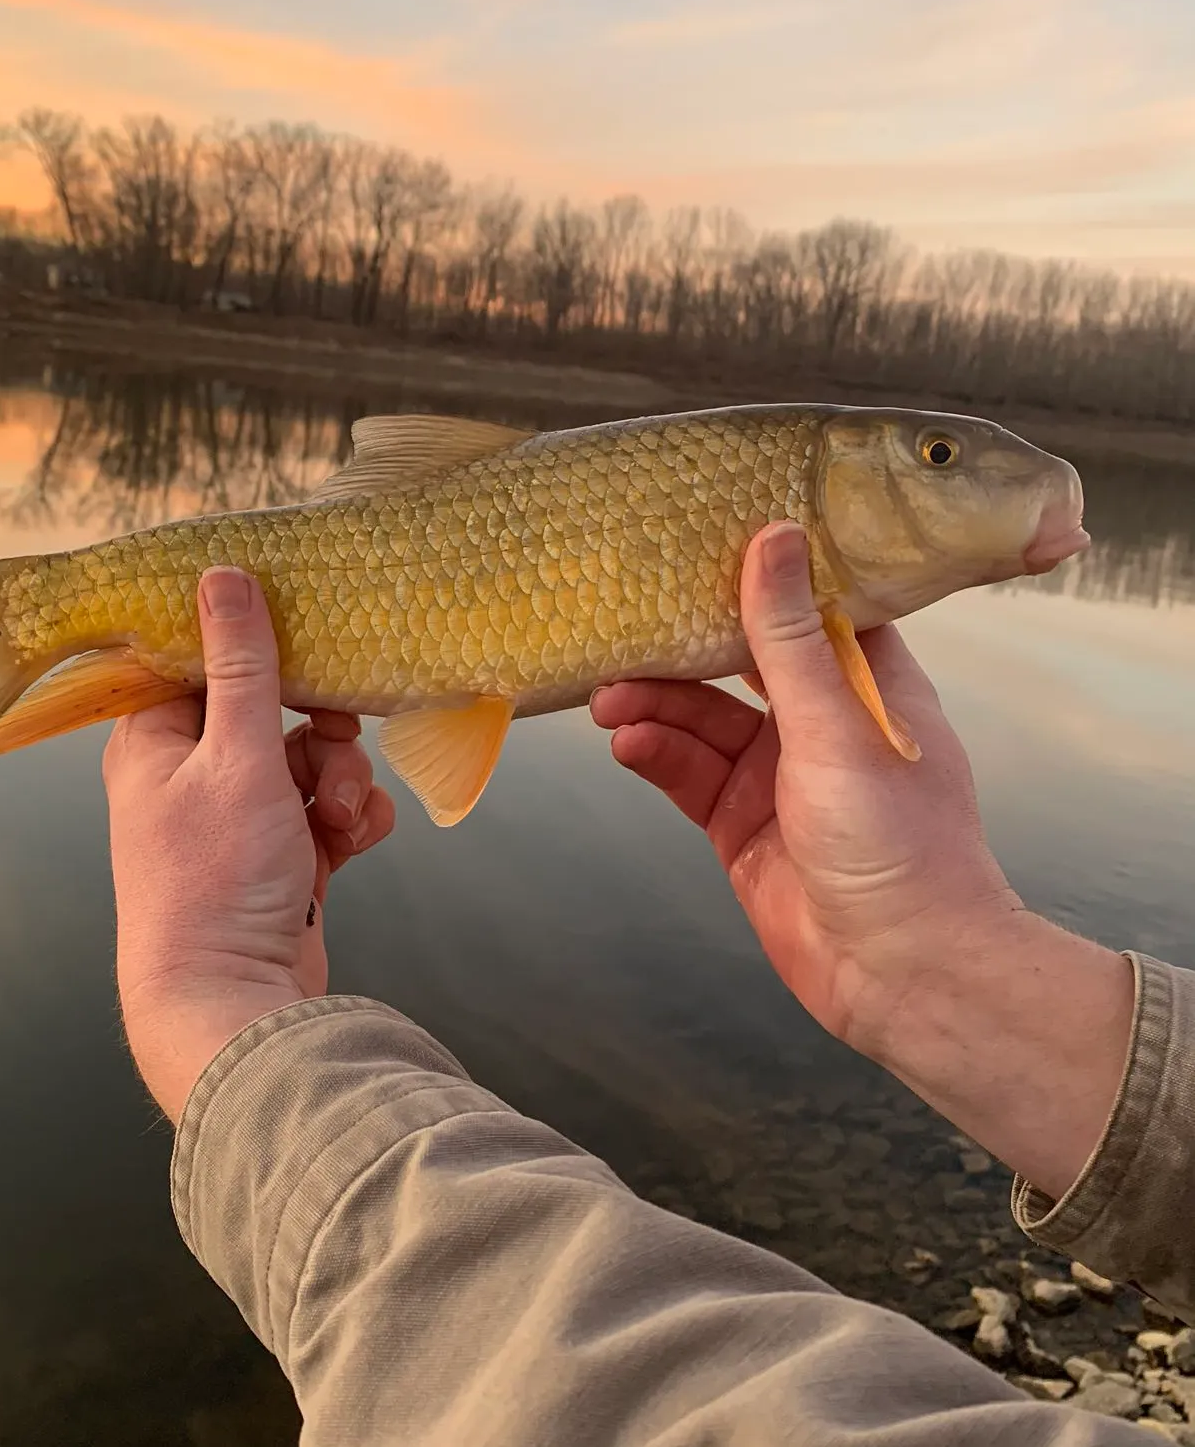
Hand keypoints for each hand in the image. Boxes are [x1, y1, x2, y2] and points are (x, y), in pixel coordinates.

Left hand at [104, 566, 394, 1120]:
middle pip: (270, 711)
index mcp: (154, 740)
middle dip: (321, 732)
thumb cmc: (215, 880)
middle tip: (338, 741)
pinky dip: (348, 821)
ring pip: (308, 763)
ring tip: (345, 816)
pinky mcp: (276, 859)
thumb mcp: (236, 758)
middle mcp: (188, 776)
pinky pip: (324, 812)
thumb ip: (241, 664)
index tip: (305, 647)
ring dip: (343, 781)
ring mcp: (234, 821)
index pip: (204, 660)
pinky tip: (358, 841)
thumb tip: (223, 572)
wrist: (232, 1006)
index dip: (260, 650)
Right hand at [592, 522, 1132, 1196]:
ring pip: (701, 721)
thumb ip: (788, 639)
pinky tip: (626, 743)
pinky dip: (655, 755)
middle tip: (621, 632)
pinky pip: (688, 774)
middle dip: (680, 649)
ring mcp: (776, 776)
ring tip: (606, 699)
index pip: (807, 607)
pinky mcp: (740, 824)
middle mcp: (820, 723)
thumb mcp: (835, 727)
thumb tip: (773, 535)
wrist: (901, 974)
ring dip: (655, 706)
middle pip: (737, 663)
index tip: (696, 539)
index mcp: (866, 685)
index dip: (756, 574)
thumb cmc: (896, 842)